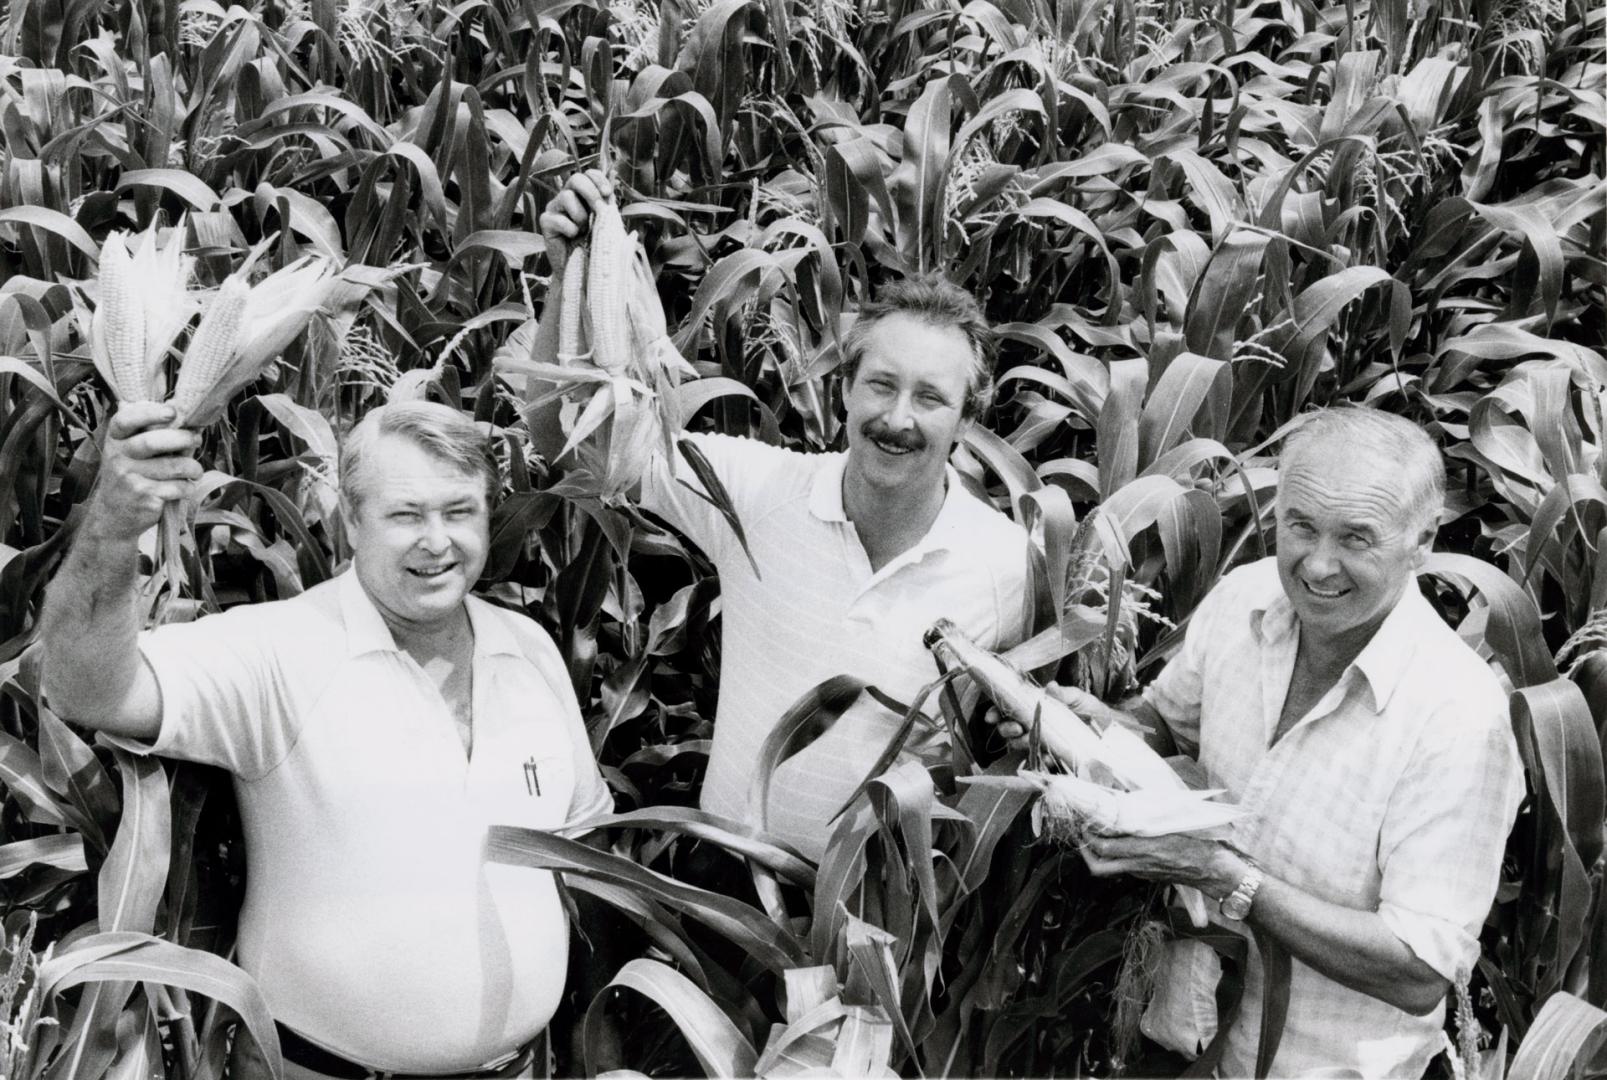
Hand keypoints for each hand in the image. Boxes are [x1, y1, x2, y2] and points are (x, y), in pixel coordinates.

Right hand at [88, 402, 202, 541]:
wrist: (114, 514)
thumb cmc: (131, 475)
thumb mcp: (127, 451)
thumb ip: (146, 432)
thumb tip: (183, 412)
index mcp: (115, 439)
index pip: (125, 420)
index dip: (149, 413)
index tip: (172, 412)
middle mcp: (118, 457)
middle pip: (152, 442)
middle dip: (183, 438)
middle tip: (197, 440)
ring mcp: (130, 478)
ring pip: (172, 466)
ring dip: (193, 467)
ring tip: (195, 470)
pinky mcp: (144, 496)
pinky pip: (177, 487)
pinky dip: (188, 487)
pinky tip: (185, 487)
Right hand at [538, 168, 613, 271]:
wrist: (583, 271)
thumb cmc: (596, 247)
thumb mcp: (607, 224)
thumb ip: (608, 206)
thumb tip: (610, 188)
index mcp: (584, 195)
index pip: (589, 174)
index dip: (598, 179)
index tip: (608, 194)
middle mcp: (567, 197)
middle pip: (576, 178)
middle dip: (591, 192)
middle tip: (598, 209)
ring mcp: (554, 208)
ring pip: (567, 197)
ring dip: (581, 216)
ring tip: (583, 231)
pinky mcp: (545, 222)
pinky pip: (558, 218)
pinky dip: (570, 229)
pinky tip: (572, 238)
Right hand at [981, 683, 1112, 750]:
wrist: (1111, 734)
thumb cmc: (1092, 712)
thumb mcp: (1080, 699)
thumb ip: (1064, 694)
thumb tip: (1051, 687)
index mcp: (1035, 707)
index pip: (1008, 709)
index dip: (996, 712)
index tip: (991, 716)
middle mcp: (1033, 725)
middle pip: (1007, 729)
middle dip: (1006, 729)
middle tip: (1016, 728)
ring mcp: (1040, 743)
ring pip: (1017, 745)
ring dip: (1020, 743)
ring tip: (1029, 740)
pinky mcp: (1049, 760)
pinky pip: (1037, 762)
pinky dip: (1040, 759)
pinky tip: (1048, 757)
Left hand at [1079, 829, 1244, 897]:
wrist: (1212, 869)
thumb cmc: (1197, 843)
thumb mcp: (1172, 824)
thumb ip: (1148, 815)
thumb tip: (1126, 801)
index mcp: (1143, 849)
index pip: (1105, 846)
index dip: (1089, 835)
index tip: (1084, 820)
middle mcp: (1138, 864)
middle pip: (1098, 865)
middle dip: (1085, 849)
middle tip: (1082, 832)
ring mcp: (1140, 872)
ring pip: (1107, 870)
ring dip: (1095, 855)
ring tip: (1092, 838)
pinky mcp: (1145, 876)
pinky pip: (1120, 869)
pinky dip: (1112, 857)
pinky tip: (1115, 843)